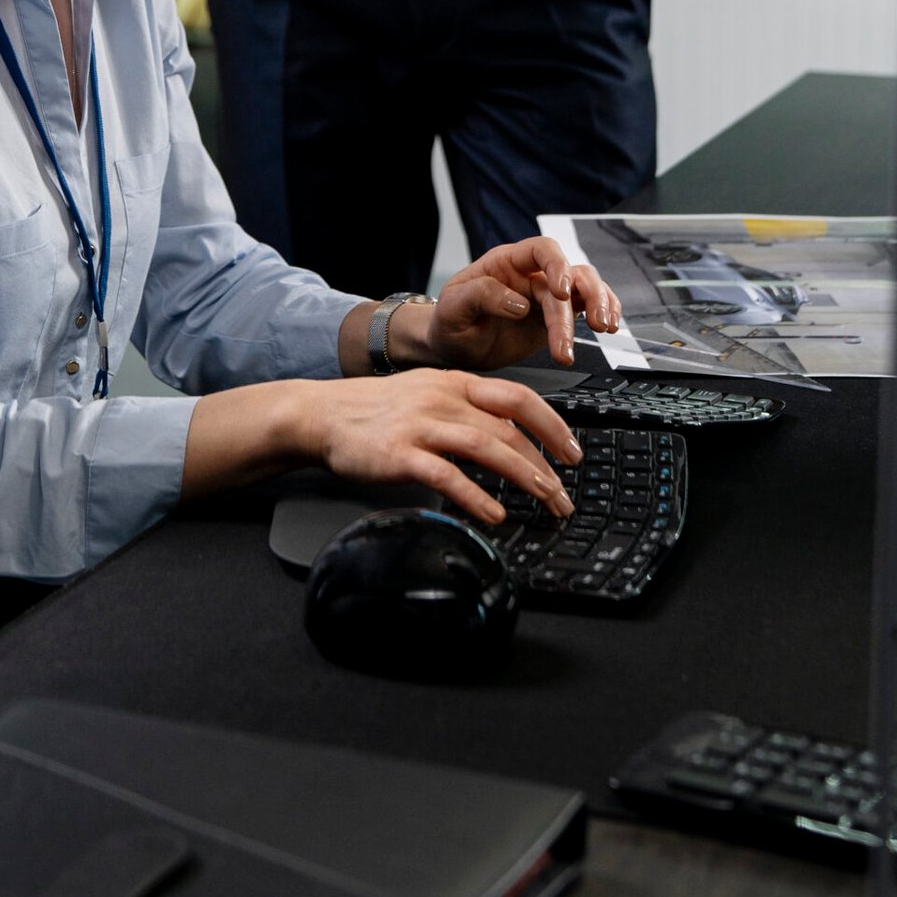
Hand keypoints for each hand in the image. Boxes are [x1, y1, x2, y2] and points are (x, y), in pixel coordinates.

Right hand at [309, 366, 583, 528]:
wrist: (323, 414)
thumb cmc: (377, 411)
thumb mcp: (428, 395)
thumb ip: (467, 409)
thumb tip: (510, 436)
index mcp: (455, 382)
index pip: (517, 396)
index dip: (552, 424)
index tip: (573, 452)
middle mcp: (442, 399)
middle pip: (508, 427)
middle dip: (545, 462)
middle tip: (563, 493)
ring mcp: (421, 425)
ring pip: (485, 446)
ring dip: (523, 475)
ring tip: (545, 499)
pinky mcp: (401, 454)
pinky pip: (446, 474)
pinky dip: (475, 496)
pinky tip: (494, 513)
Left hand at [425, 237, 622, 372]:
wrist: (454, 347)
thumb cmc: (450, 321)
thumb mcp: (453, 307)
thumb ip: (481, 296)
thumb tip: (519, 304)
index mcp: (506, 263)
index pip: (541, 249)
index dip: (557, 265)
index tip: (561, 292)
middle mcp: (530, 275)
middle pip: (571, 274)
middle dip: (586, 298)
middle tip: (592, 325)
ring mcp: (545, 297)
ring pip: (585, 288)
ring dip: (599, 305)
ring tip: (602, 329)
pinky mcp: (554, 319)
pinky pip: (586, 307)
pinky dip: (603, 312)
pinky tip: (608, 326)